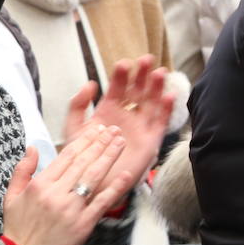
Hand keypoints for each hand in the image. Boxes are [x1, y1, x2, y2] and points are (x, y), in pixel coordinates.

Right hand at [2, 124, 132, 244]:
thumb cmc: (19, 228)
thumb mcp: (11, 197)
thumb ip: (22, 170)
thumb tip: (32, 148)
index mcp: (40, 185)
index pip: (66, 156)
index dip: (84, 141)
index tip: (96, 130)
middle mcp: (57, 194)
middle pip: (83, 162)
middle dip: (100, 143)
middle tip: (114, 131)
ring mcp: (72, 208)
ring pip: (94, 177)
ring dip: (109, 157)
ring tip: (121, 143)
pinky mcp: (84, 223)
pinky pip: (102, 202)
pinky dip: (115, 187)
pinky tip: (126, 174)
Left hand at [64, 57, 175, 206]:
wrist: (91, 184)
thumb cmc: (81, 159)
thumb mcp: (73, 129)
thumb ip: (78, 106)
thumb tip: (90, 84)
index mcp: (108, 111)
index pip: (118, 88)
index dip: (122, 75)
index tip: (124, 64)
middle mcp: (127, 116)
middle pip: (138, 91)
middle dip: (143, 75)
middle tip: (146, 60)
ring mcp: (140, 127)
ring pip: (152, 102)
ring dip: (157, 87)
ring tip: (160, 73)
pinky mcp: (151, 140)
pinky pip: (161, 122)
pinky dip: (167, 109)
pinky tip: (169, 95)